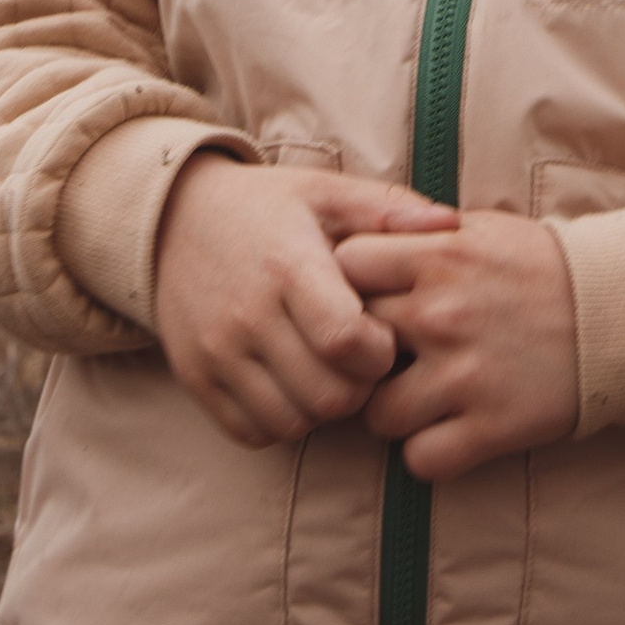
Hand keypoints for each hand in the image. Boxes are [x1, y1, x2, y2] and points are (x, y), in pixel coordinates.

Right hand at [154, 157, 454, 449]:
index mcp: (288, 266)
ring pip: (293, 422)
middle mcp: (247, 315)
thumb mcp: (326, 192)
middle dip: (359, 386)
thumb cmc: (268, 208)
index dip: (379, 352)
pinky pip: (252, 432)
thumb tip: (451, 224)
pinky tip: (292, 384)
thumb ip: (390, 209)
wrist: (172, 221)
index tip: (380, 333)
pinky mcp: (196, 378)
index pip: (346, 342)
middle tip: (360, 359)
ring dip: (322, 408)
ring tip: (326, 370)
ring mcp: (216, 352)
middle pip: (328, 396)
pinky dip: (281, 420)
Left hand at [335, 212, 579, 481]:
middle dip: (361, 358)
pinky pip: (421, 460)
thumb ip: (416, 236)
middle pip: (350, 345)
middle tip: (384, 363)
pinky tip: (450, 432)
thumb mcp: (479, 230)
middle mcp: (443, 313)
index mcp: (439, 254)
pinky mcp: (493, 426)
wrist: (622, 313)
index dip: (345, 286)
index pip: (346, 266)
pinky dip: (431, 453)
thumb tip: (349, 245)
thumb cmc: (540, 268)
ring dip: (393, 414)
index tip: (362, 302)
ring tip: (421, 401)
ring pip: (377, 416)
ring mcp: (466, 374)